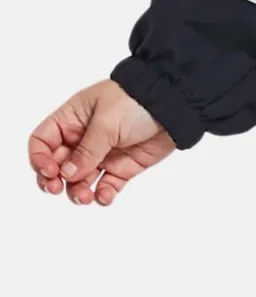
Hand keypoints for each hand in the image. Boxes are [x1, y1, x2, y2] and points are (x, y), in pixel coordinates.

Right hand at [29, 79, 176, 206]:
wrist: (174, 104)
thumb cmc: (136, 100)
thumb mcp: (106, 121)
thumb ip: (86, 151)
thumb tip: (67, 175)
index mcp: (73, 118)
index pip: (43, 141)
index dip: (39, 158)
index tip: (50, 171)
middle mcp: (84, 138)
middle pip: (57, 165)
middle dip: (54, 180)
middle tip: (58, 189)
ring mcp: (103, 153)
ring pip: (79, 181)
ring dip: (77, 192)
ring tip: (85, 196)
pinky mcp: (122, 167)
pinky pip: (105, 186)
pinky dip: (102, 195)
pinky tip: (104, 195)